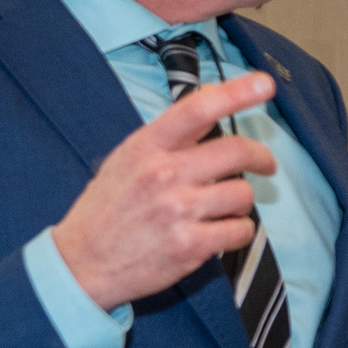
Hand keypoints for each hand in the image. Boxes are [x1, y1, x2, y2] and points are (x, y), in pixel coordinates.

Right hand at [53, 75, 279, 308]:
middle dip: (262, 157)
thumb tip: (213, 97)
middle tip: (265, 164)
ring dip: (241, 201)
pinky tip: (220, 232)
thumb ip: (170, 133)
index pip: (197, 109)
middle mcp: (164, 174)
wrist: (81, 262)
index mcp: (147, 147)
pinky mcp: (190, 246)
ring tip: (223, 208)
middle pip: (237, 151)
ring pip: (243, 194)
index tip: (264, 84)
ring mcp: (178, 211)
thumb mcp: (127, 159)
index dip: (237, 93)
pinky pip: (241, 231)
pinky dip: (238, 231)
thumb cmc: (108, 208)